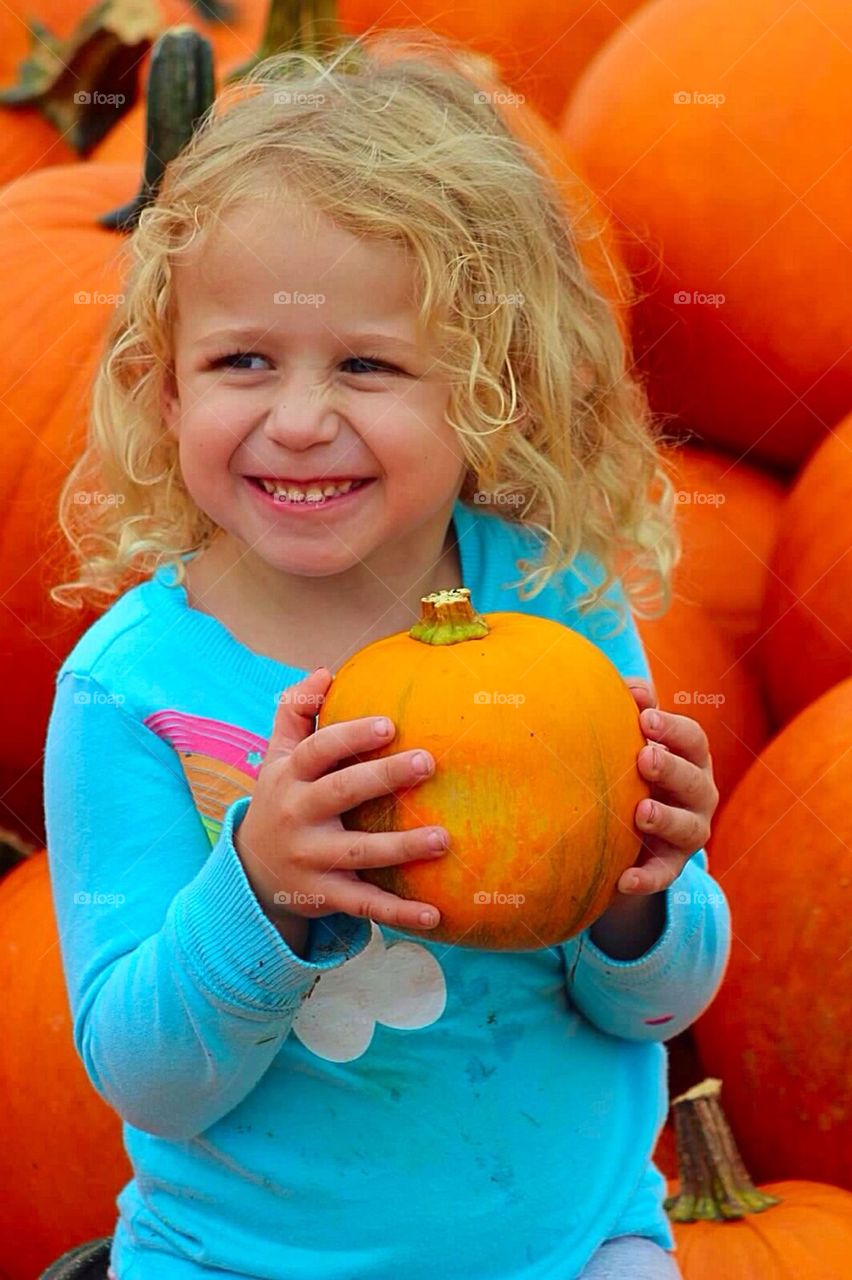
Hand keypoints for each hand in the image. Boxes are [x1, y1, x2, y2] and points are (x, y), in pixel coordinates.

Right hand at [234, 667, 448, 932]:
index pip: (316, 750)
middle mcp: (298, 816)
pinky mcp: (325, 895)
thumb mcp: (278, 756)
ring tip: (443, 838)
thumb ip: (296, 710)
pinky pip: (364, 905)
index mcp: (289, 777)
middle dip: (382, 777)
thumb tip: (326, 670)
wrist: (252, 871)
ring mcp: (311, 858)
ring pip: (358, 852)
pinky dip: (399, 914)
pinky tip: (435, 914)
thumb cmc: (282, 798)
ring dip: (401, 848)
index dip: (350, 736)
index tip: (389, 724)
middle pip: (340, 793)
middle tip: (426, 762)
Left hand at [617, 678, 719, 894]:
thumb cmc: (633, 767)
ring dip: (666, 820)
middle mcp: (699, 795)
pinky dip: (646, 879)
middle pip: (694, 781)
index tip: (643, 719)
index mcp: (691, 758)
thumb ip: (637, 711)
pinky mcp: (671, 865)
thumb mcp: (637, 738)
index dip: (671, 728)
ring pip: (688, 829)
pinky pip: (664, 875)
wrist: (632, 827)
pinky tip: (623, 881)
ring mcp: (689, 832)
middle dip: (671, 769)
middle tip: (644, 758)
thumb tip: (631, 687)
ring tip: (641, 813)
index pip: (692, 739)